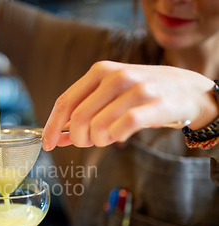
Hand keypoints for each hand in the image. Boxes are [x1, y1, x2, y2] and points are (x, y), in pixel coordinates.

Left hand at [42, 61, 218, 150]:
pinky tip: (119, 136)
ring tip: (108, 137)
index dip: (52, 126)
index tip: (48, 144)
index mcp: (99, 71)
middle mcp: (115, 76)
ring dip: (98, 141)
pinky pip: (121, 128)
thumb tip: (57, 137)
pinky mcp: (153, 105)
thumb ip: (83, 113)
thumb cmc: (141, 95)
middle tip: (88, 142)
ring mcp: (136, 89)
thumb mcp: (109, 96)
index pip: (65, 101)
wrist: (188, 89)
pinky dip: (115, 139)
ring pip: (98, 126)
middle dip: (78, 138)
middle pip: (78, 118)